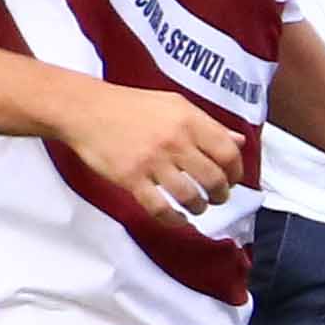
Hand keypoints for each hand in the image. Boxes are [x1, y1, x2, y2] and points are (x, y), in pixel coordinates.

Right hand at [58, 82, 249, 218]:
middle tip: (217, 197)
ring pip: (190, 197)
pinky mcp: (131, 179)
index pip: (228, 152)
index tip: (232, 179)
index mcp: (189, 120)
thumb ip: (208, 124)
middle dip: (221, 194)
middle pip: (214, 179)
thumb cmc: (131, 106)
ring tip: (197, 206)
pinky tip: (178, 219)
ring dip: (199, 207)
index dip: (236, 171)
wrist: (85, 110)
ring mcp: (153, 162)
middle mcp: (175, 141)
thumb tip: (239, 142)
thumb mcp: (174, 104)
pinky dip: (174, 220)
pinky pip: (160, 209)